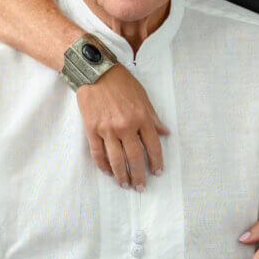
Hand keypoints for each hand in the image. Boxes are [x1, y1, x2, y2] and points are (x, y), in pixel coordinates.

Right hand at [75, 66, 168, 190]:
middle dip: (139, 175)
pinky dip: (103, 165)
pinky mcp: (92, 129)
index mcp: (141, 117)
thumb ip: (153, 117)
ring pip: (116, 160)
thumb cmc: (121, 82)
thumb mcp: (143, 96)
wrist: (95, 71)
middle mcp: (126, 126)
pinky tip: (108, 172)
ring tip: (125, 185)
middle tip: (141, 187)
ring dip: (122, 175)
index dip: (156, 162)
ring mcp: (107, 129)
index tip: (157, 172)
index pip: (153, 146)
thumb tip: (166, 132)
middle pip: (134, 158)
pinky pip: (98, 153)